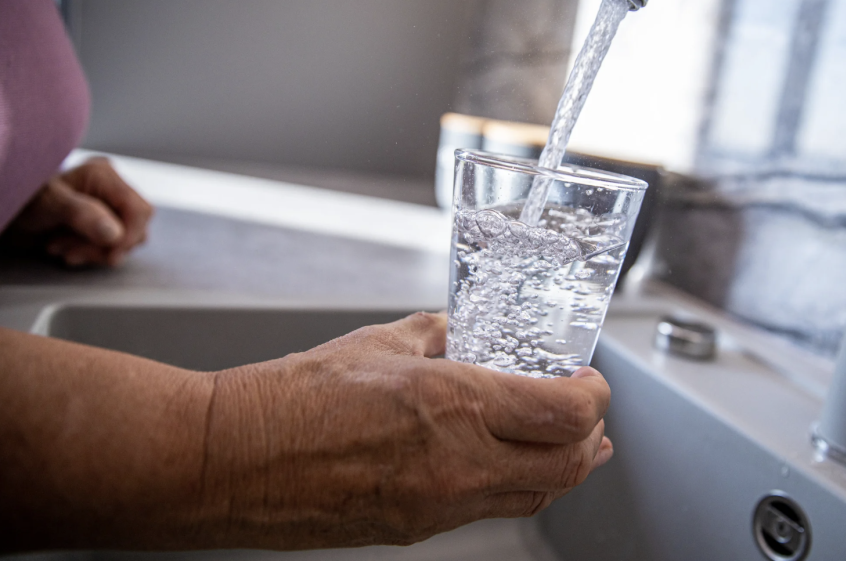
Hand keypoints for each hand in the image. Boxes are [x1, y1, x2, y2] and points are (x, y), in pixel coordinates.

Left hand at [1, 157, 152, 266]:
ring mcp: (107, 208)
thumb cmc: (21, 198)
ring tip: (64, 248)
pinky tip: (66, 249)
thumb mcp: (49, 204)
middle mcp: (110, 190)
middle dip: (107, 246)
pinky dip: (90, 254)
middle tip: (75, 251)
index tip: (109, 252)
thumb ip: (82, 215)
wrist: (7, 210)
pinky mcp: (100, 224)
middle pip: (136, 228)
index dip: (129, 235)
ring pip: (125, 241)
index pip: (140, 210)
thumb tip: (115, 233)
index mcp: (104, 176)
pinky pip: (111, 247)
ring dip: (95, 252)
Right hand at [201, 312, 612, 548]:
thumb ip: (436, 336)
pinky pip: (490, 509)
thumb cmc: (294, 397)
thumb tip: (460, 333)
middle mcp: (459, 462)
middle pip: (568, 464)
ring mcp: (441, 505)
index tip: (589, 381)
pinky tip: (505, 463)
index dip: (594, 397)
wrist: (234, 462)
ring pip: (536, 494)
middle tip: (587, 413)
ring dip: (562, 466)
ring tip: (567, 444)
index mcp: (455, 404)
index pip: (566, 414)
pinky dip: (515, 485)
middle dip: (591, 437)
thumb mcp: (378, 344)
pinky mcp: (419, 529)